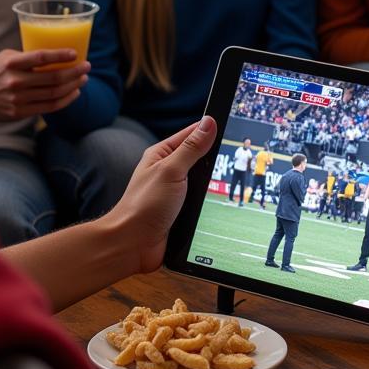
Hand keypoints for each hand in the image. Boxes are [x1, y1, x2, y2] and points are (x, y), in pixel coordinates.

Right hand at [0, 49, 88, 121]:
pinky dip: (65, 100)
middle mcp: (15, 81)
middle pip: (53, 78)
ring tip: (83, 79)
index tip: (75, 54)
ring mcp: (18, 99)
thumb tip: (55, 55)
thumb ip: (27, 57)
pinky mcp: (19, 112)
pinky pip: (49, 108)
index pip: (41, 57)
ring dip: (73, 86)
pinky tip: (74, 93)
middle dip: (75, 72)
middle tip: (87, 66)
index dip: (61, 55)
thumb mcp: (5, 58)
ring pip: (54, 93)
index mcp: (12, 63)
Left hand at [105, 116, 217, 274]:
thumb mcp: (171, 170)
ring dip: (213, 184)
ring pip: (203, 182)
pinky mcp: (181, 211)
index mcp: (161, 154)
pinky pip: (201, 202)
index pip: (191, 134)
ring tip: (229, 181)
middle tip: (235, 157)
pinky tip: (221, 203)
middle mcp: (168, 171)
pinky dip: (210, 202)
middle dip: (215, 160)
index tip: (231, 124)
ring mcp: (175, 191)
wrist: (133, 245)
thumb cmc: (144, 206)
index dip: (209, 129)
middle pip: (199, 158)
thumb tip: (209, 123)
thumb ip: (191, 148)